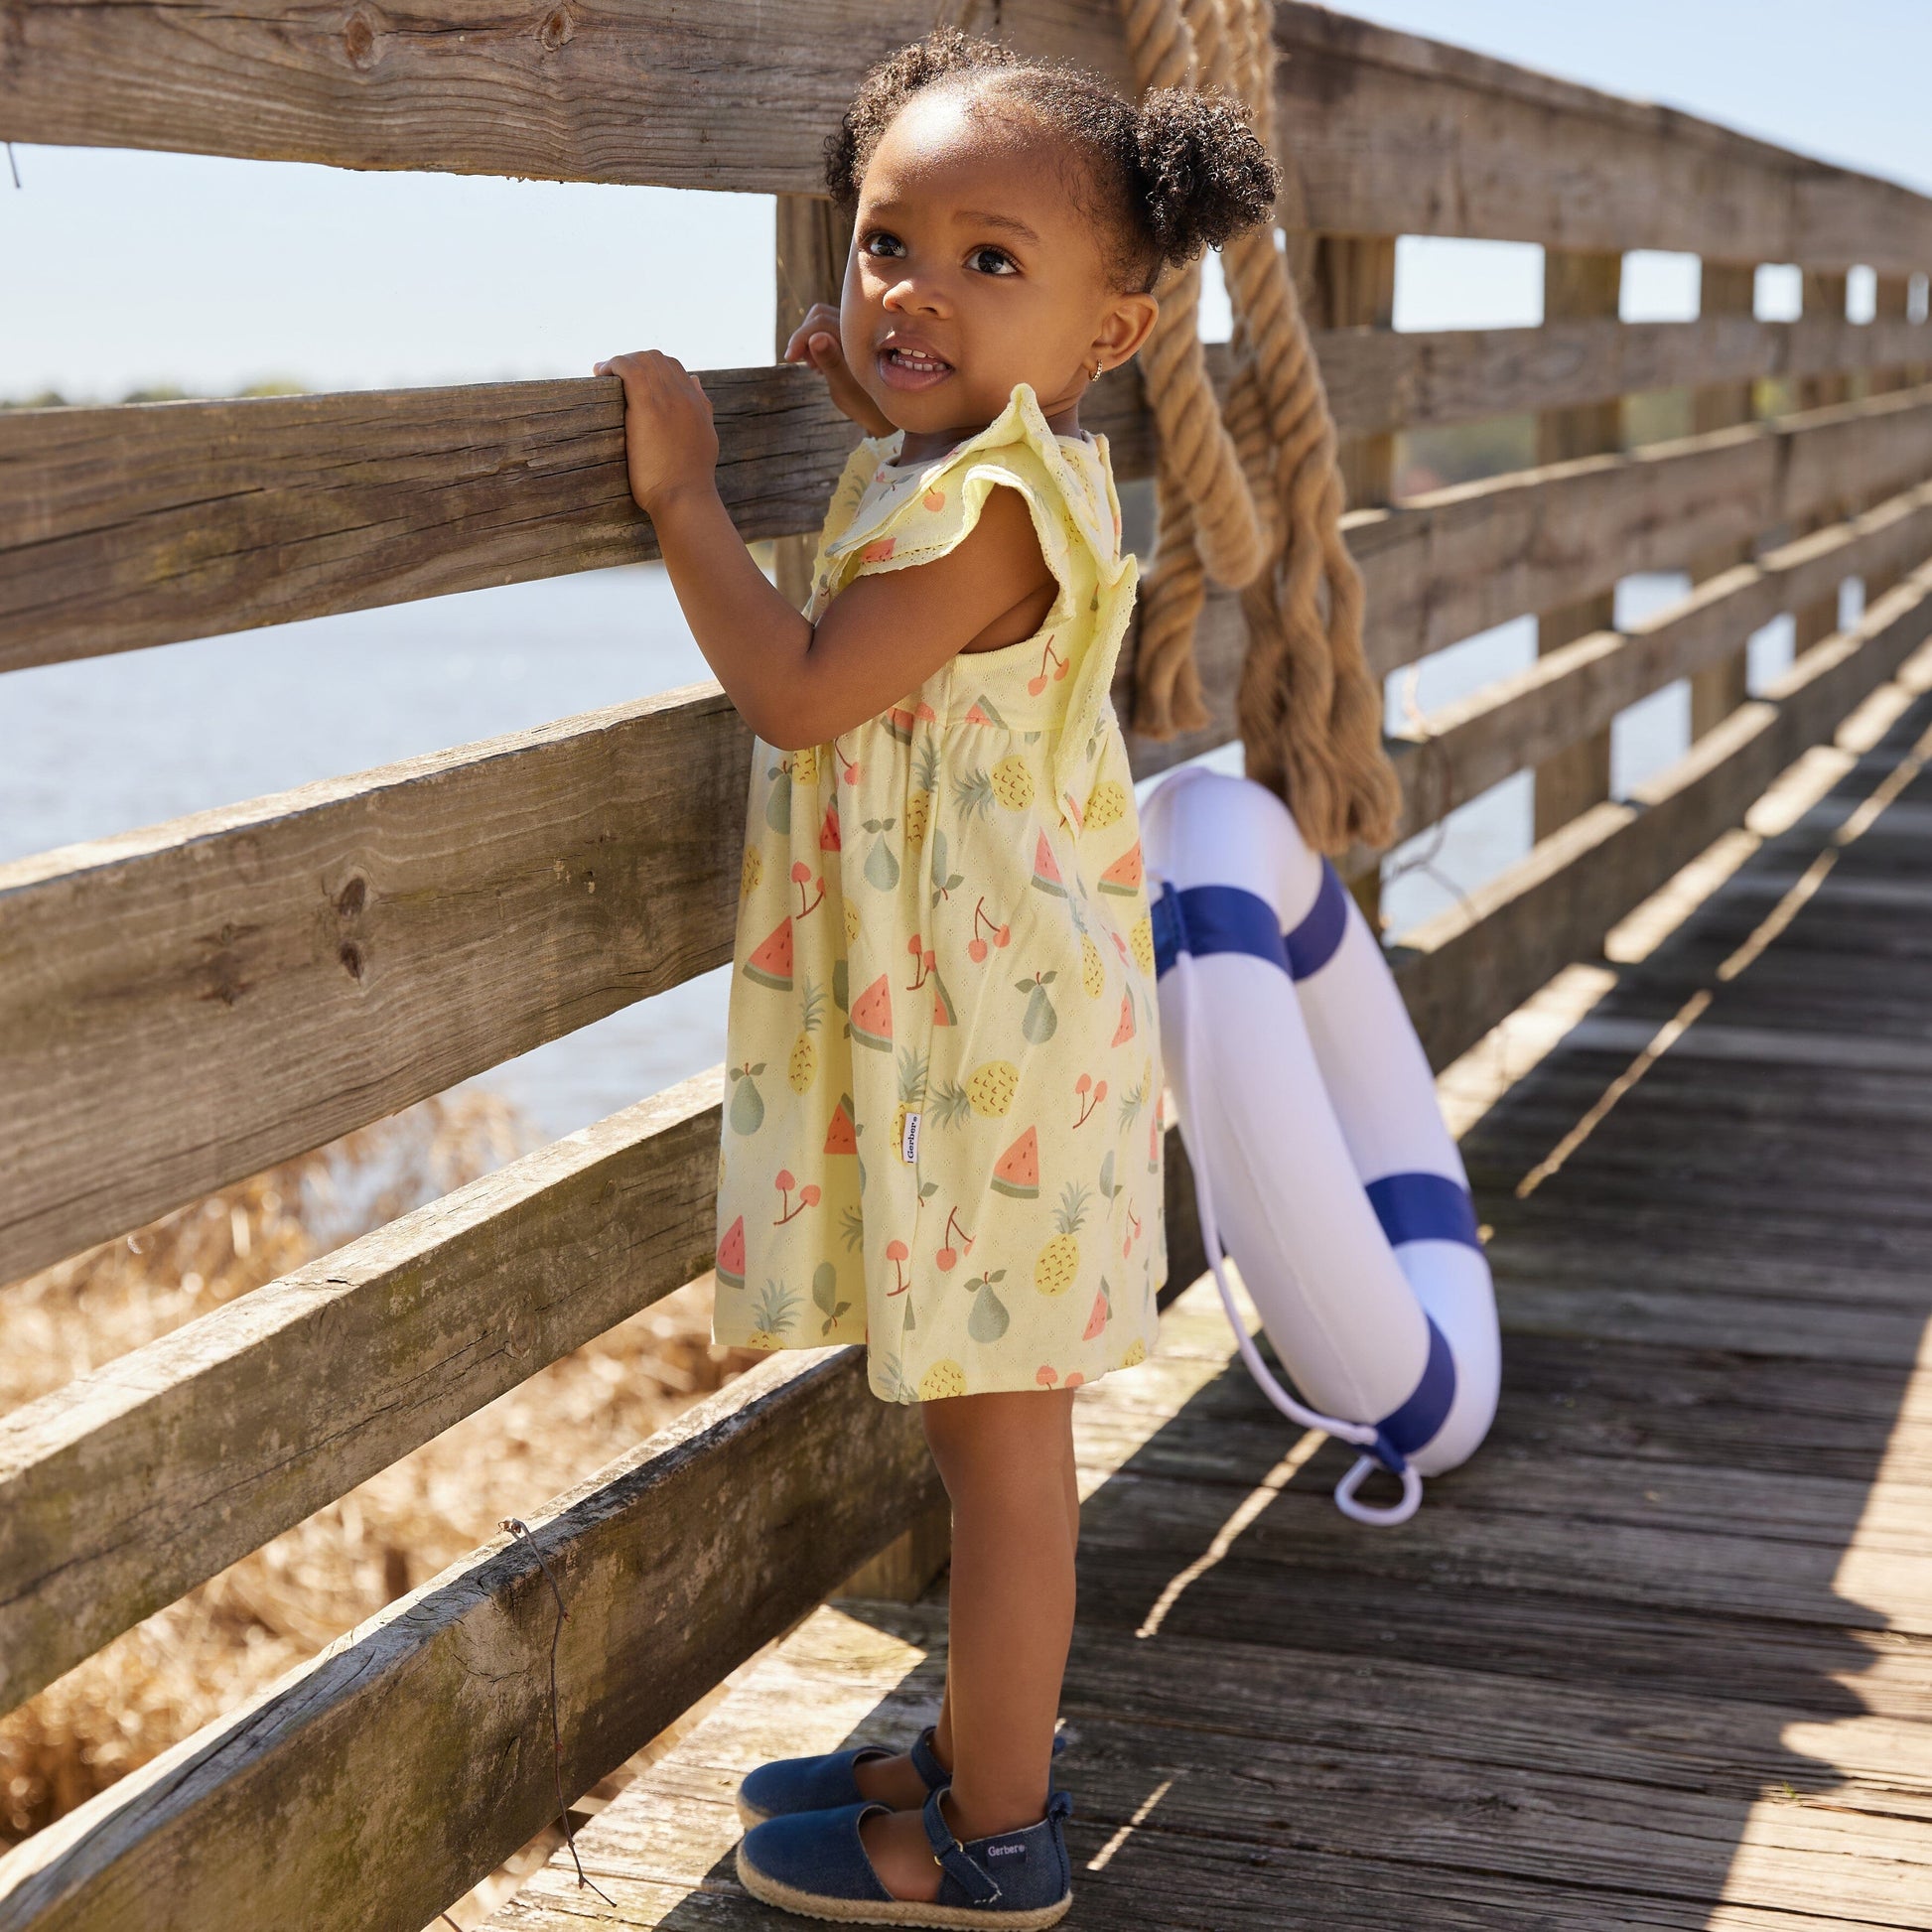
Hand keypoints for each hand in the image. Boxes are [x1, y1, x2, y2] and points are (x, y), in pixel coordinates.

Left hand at [593, 349, 717, 515]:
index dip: (650, 369)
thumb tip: (695, 380)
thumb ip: (701, 409)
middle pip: (655, 358)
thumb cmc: (691, 479)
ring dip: (619, 363)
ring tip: (604, 375)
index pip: (673, 368)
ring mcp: (667, 398)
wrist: (684, 498)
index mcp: (697, 402)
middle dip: (632, 362)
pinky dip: (611, 365)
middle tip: (613, 376)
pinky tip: (600, 376)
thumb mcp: (705, 438)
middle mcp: (684, 394)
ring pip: (641, 359)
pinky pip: (626, 368)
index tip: (631, 380)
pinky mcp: (647, 405)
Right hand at [783, 302, 894, 436]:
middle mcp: (861, 325)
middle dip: (806, 338)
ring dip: (811, 339)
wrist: (886, 412)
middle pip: (820, 316)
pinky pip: (831, 328)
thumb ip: (830, 360)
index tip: (789, 358)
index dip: (800, 338)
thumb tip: (815, 337)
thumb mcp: (844, 386)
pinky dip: (820, 342)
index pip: (820, 322)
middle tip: (808, 366)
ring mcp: (859, 328)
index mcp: (860, 334)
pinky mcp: (855, 335)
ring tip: (816, 368)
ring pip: (824, 320)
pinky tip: (823, 365)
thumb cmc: (866, 404)